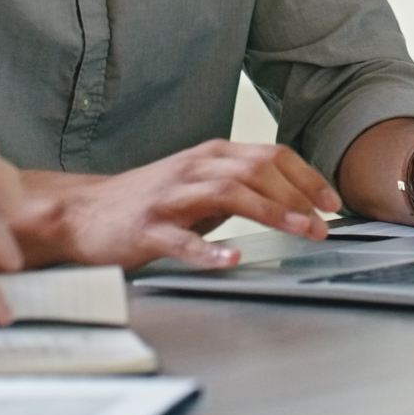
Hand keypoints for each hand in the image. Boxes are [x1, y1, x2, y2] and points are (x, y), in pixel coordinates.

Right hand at [57, 140, 342, 269]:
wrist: (82, 210)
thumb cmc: (145, 200)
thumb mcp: (198, 183)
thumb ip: (238, 184)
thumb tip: (291, 198)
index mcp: (209, 157)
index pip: (269, 156)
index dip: (306, 177)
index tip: (331, 201)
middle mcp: (192, 170)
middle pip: (255, 170)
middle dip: (296, 196)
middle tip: (323, 224)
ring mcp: (169, 198)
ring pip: (227, 194)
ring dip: (269, 211)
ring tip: (298, 230)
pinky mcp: (147, 229)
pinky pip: (182, 240)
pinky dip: (210, 250)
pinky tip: (232, 259)